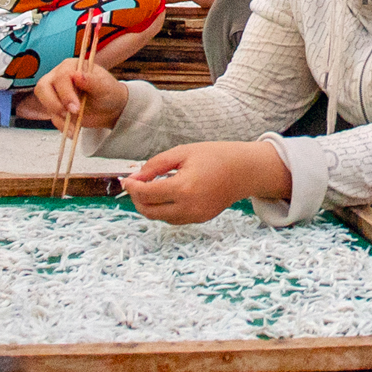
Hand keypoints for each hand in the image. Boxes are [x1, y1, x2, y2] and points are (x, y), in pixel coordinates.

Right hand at [34, 57, 128, 133]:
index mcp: (70, 67)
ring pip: (43, 102)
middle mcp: (58, 77)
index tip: (75, 108)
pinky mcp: (55, 107)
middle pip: (42, 87)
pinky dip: (61, 126)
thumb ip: (91, 81)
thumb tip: (76, 75)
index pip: (60, 77)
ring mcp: (55, 92)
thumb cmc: (108, 92)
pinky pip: (52, 116)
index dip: (65, 93)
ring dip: (57, 117)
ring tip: (73, 127)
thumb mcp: (105, 87)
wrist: (110, 109)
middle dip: (53, 103)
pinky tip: (73, 131)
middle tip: (68, 114)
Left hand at [122, 142, 293, 224]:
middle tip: (134, 184)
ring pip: (159, 218)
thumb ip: (155, 165)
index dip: (132, 187)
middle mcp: (189, 207)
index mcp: (184, 188)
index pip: (146, 194)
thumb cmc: (215, 156)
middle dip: (136, 198)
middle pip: (149, 211)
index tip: (126, 179)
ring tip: (149, 187)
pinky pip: (173, 219)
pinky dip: (162, 209)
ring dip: (148, 205)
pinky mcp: (200, 219)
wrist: (244, 170)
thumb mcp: (182, 153)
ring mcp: (195, 216)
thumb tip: (135, 178)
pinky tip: (164, 194)